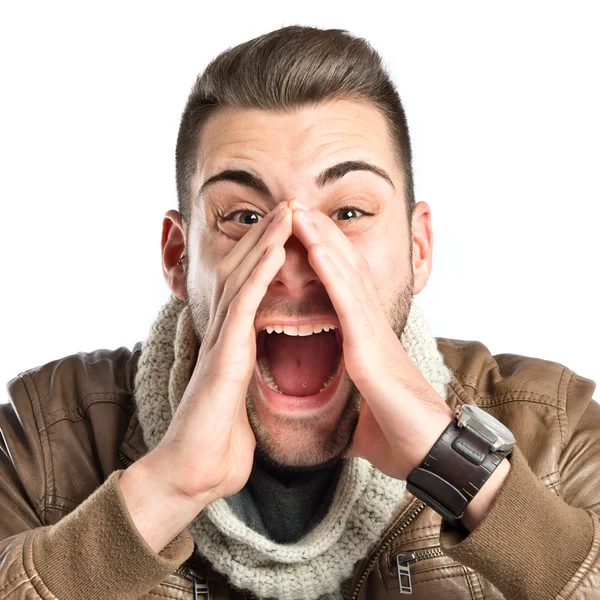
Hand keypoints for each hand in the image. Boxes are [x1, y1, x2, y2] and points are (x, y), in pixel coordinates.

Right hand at [153, 202, 292, 503]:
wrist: (194, 472)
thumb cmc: (218, 440)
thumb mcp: (240, 398)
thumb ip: (247, 376)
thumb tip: (257, 372)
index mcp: (233, 344)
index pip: (250, 289)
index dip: (267, 258)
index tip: (290, 233)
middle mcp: (224, 335)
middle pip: (244, 273)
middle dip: (266, 237)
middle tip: (288, 205)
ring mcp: (221, 342)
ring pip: (242, 280)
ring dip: (264, 243)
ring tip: (286, 212)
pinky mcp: (224, 357)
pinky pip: (244, 306)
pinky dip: (259, 274)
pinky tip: (276, 249)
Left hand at [290, 204, 453, 480]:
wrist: (429, 455)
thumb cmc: (399, 434)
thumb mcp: (360, 412)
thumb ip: (344, 403)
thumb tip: (328, 415)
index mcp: (366, 339)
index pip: (343, 287)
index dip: (324, 256)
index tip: (301, 232)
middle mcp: (371, 328)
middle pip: (345, 269)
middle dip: (321, 235)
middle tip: (297, 205)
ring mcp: (374, 335)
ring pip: (347, 276)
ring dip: (322, 241)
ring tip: (300, 211)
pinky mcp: (371, 351)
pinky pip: (347, 304)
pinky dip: (331, 274)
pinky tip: (315, 249)